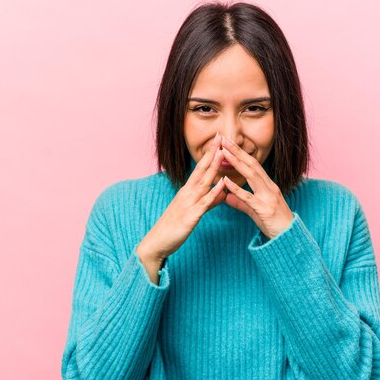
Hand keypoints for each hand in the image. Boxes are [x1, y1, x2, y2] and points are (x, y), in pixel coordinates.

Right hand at [137, 132, 227, 262]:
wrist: (156, 243)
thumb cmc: (173, 228)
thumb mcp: (193, 212)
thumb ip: (209, 201)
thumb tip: (222, 192)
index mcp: (187, 191)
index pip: (200, 168)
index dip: (209, 154)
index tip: (217, 140)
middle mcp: (187, 194)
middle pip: (201, 170)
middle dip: (212, 153)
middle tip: (220, 136)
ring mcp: (188, 204)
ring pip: (203, 182)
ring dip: (213, 167)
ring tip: (223, 153)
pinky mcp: (190, 217)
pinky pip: (204, 203)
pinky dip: (214, 192)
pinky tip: (222, 185)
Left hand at [220, 136, 293, 239]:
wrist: (289, 239)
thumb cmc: (273, 224)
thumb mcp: (254, 211)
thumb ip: (240, 202)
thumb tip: (226, 197)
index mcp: (268, 186)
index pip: (253, 165)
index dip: (240, 153)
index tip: (228, 143)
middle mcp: (270, 188)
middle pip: (252, 165)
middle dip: (237, 151)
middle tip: (224, 139)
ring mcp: (268, 198)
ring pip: (251, 176)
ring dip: (236, 163)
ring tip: (223, 153)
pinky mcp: (264, 210)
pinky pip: (248, 197)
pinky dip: (236, 189)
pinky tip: (225, 182)